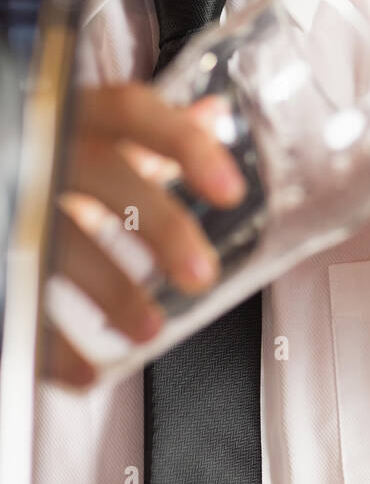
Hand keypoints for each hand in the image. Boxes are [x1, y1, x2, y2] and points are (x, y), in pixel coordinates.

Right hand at [42, 83, 247, 389]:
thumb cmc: (33, 157)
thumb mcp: (84, 136)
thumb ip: (146, 133)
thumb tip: (212, 114)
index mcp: (73, 114)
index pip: (132, 112)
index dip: (185, 146)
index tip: (232, 191)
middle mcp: (39, 145)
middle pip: (106, 174)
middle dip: (162, 227)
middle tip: (202, 275)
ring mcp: (9, 196)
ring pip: (59, 237)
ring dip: (112, 291)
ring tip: (148, 330)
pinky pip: (19, 297)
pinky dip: (52, 345)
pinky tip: (84, 371)